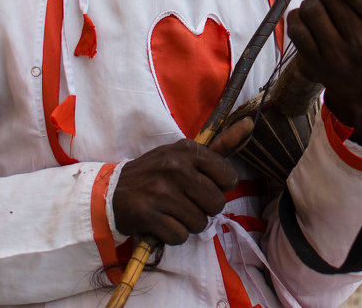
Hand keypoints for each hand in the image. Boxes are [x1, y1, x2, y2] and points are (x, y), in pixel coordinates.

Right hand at [111, 117, 252, 244]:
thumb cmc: (156, 173)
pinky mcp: (148, 215)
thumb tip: (249, 124)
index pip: (228, 178)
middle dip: (205, 209)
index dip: (219, 188)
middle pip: (216, 203)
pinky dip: (173, 235)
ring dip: (189, 223)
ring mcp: (160, 192)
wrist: (112, 190)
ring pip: (199, 222)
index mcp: (188, 151)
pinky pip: (179, 236)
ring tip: (173, 212)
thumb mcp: (183, 153)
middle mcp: (175, 168)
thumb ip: (219, 144)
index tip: (202, 185)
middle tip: (186, 201)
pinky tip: (162, 222)